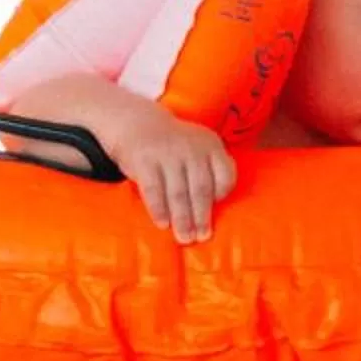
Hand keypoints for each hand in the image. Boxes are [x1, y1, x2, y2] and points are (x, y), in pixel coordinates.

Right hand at [115, 110, 236, 242]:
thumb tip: (217, 204)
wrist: (136, 123)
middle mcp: (192, 148)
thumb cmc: (173, 145)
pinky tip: (163, 224)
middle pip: (201, 188)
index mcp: (210, 145)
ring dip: (182, 219)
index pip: (225, 173)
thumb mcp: (198, 146)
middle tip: (202, 237)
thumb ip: (211, 168)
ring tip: (184, 238)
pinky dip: (159, 210)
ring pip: (178, 193)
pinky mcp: (145, 161)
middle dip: (202, 217)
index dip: (222, 194)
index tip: (216, 209)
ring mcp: (167, 154)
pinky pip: (154, 190)